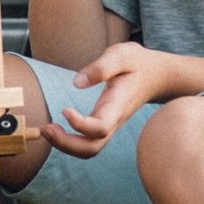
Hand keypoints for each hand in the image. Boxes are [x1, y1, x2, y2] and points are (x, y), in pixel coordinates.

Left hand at [45, 40, 170, 156]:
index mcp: (118, 104)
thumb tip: (77, 82)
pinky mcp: (105, 124)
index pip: (101, 127)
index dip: (81, 124)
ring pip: (90, 149)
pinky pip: (88, 142)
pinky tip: (56, 128)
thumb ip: (101, 67)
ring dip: (65, 145)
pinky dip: (69, 141)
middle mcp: (114, 120)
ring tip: (47, 130)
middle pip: (93, 148)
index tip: (64, 109)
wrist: (158, 76)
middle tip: (45, 128)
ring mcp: (110, 125)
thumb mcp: (122, 54)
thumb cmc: (138, 63)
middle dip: (66, 144)